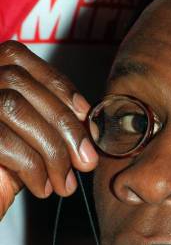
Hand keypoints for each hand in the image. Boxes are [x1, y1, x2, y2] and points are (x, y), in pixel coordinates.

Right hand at [0, 41, 98, 219]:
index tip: (84, 113)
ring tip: (64, 182)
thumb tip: (88, 118)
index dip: (56, 82)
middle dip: (62, 122)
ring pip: (12, 107)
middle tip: (86, 161)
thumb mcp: (30, 141)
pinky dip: (31, 167)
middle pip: (17, 81)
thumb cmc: (1, 175)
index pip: (17, 57)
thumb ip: (51, 121)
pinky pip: (2, 140)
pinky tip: (42, 188)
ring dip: (50, 148)